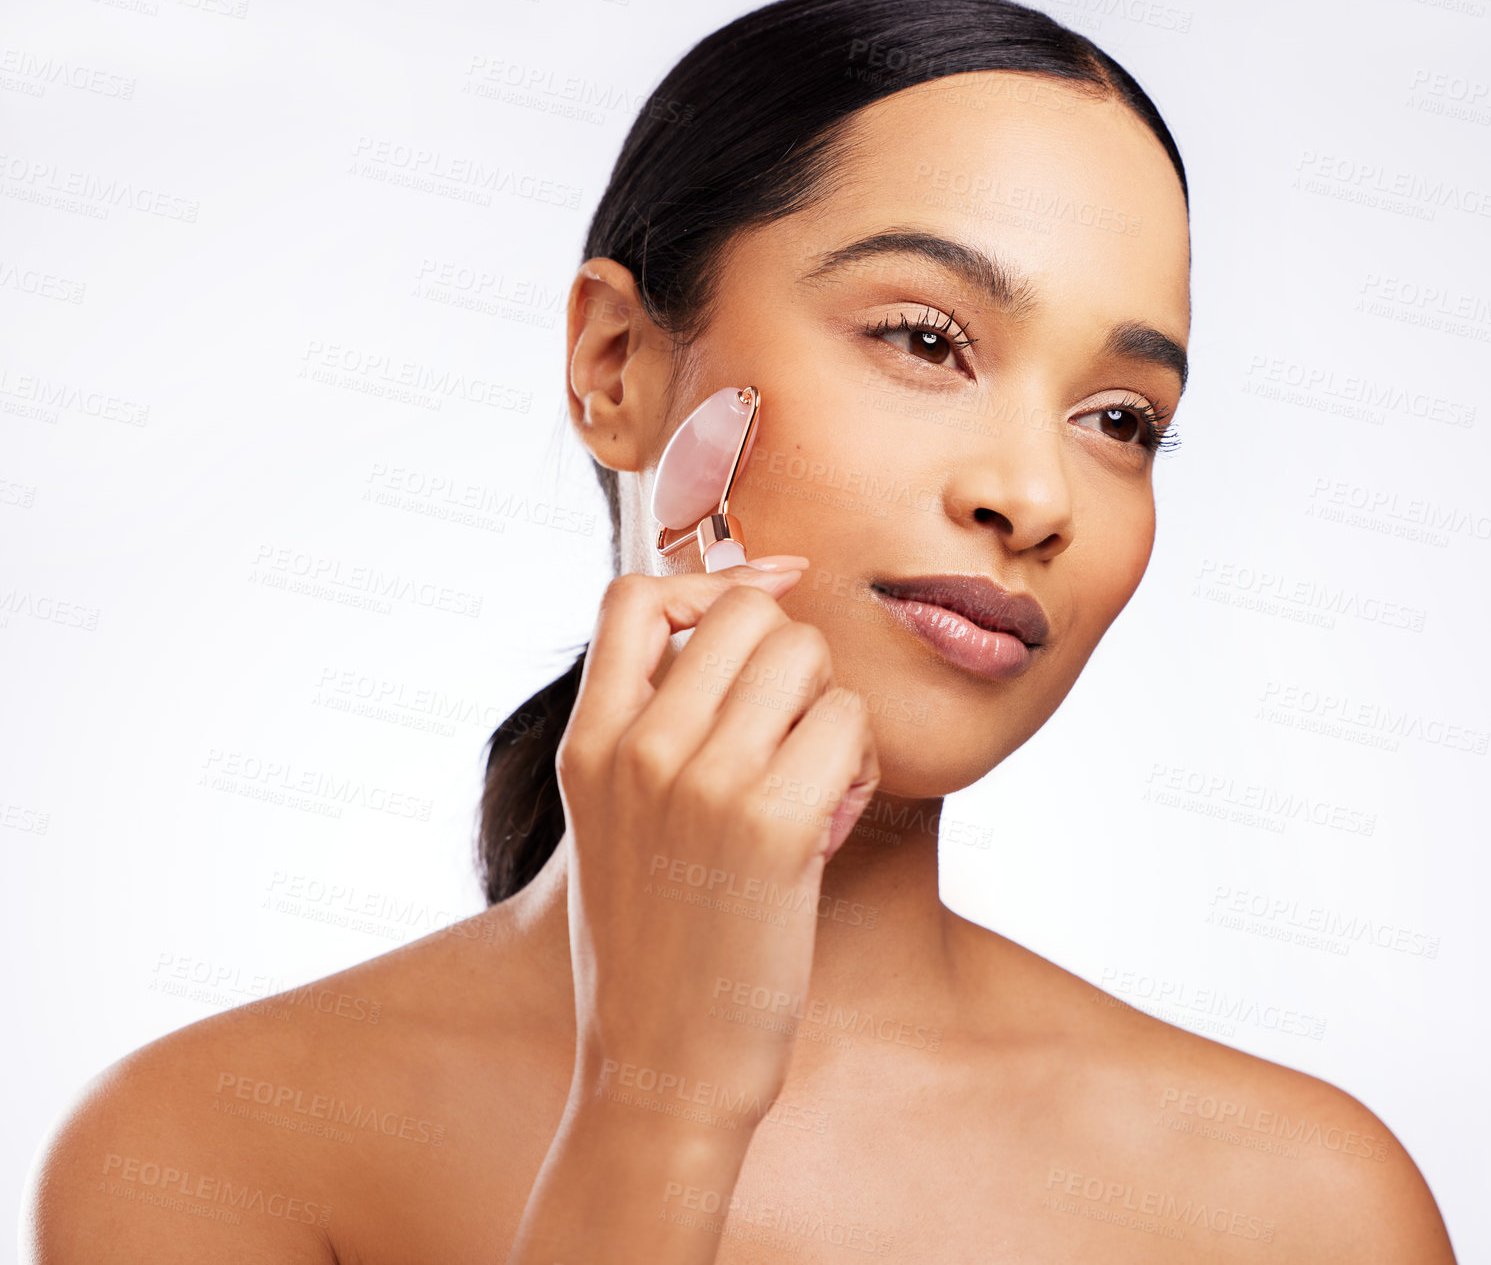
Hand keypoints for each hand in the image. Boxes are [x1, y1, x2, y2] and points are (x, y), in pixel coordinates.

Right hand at [555, 558, 880, 1143]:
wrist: (663, 1067)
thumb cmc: (652, 938)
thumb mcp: (609, 817)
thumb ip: (647, 720)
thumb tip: (732, 616)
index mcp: (587, 745)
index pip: (633, 596)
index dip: (708, 579)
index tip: (762, 597)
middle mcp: (637, 752)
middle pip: (747, 614)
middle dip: (792, 657)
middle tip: (792, 731)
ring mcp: (704, 786)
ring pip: (807, 657)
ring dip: (832, 708)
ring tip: (816, 777)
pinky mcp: (775, 828)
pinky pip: (849, 725)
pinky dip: (860, 762)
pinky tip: (835, 819)